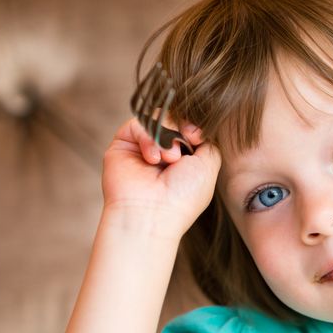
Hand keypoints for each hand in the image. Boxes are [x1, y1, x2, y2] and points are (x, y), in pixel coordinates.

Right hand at [101, 117, 221, 237]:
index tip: (197, 137)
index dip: (194, 127)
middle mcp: (164, 151)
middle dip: (181, 131)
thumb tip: (194, 128)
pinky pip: (138, 123)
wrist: (151, 214)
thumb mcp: (208, 166)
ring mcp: (143, 146)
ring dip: (166, 137)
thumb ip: (208, 142)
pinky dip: (148, 138)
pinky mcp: (124, 143)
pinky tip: (152, 159)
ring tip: (168, 159)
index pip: (190, 127)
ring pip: (157, 119)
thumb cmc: (182, 196)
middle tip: (179, 154)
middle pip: (174, 119)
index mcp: (185, 159)